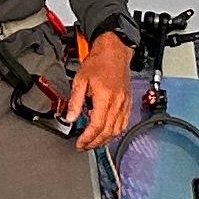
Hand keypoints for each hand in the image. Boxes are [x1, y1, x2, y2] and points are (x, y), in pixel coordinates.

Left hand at [67, 28, 137, 149]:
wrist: (114, 52)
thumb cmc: (98, 63)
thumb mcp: (80, 80)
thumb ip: (75, 101)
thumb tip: (70, 118)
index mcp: (105, 97)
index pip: (97, 125)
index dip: (88, 138)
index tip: (80, 143)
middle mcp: (117, 102)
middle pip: (108, 131)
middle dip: (95, 143)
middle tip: (84, 146)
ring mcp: (124, 104)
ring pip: (117, 130)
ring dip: (105, 140)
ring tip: (93, 143)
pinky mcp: (128, 103)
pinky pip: (124, 123)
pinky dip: (115, 132)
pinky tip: (107, 134)